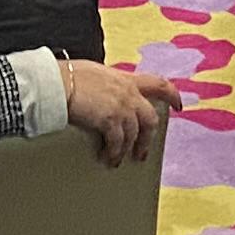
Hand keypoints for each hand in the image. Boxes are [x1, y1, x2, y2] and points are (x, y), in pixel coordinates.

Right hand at [59, 60, 175, 166]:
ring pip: (135, 134)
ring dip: (128, 150)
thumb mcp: (94, 73)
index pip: (158, 84)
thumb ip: (106, 84)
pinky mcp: (110, 120)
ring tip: (118, 160)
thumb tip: (103, 93)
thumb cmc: (68, 76)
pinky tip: (107, 159)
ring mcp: (120, 107)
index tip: (178, 105)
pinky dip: (114, 153)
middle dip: (148, 138)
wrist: (56, 82)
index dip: (172, 95)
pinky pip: (118, 143)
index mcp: (124, 78)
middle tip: (142, 152)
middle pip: (150, 119)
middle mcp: (127, 92)